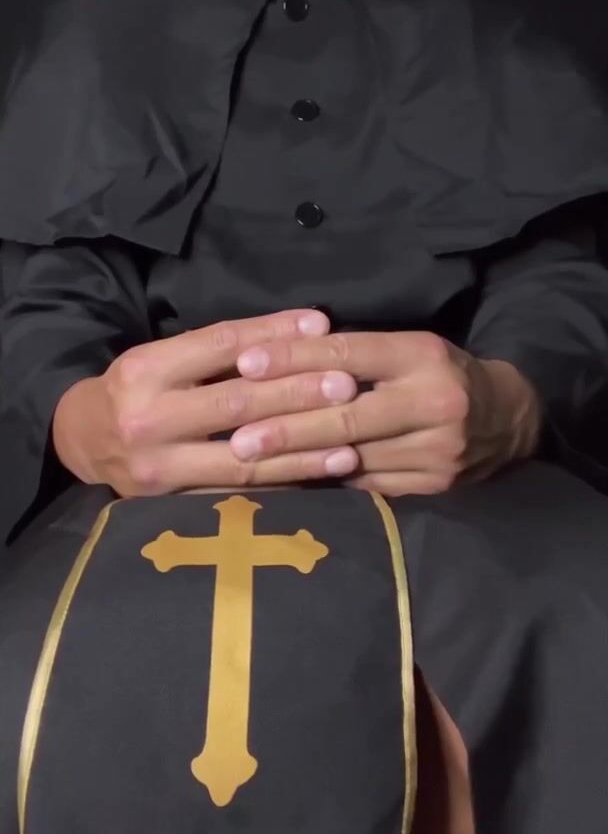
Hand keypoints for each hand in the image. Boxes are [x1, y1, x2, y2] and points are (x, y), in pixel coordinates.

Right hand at [52, 311, 359, 496]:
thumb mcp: (162, 357)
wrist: (82, 443)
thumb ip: (220, 349)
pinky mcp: (170, 506)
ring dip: (300, 451)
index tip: (321, 327)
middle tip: (346, 385)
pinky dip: (280, 487)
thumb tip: (304, 331)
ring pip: (242, 459)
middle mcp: (148, 419)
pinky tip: (316, 481)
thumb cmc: (136, 391)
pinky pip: (236, 496)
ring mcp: (159, 469)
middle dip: (297, 393)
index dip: (273, 335)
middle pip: (235, 402)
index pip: (219, 345)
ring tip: (348, 444)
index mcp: (145, 370)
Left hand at [230, 331, 542, 496]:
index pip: (348, 354)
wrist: (506, 421)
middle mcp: (432, 402)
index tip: (246, 365)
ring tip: (250, 464)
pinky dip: (326, 481)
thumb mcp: (407, 349)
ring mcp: (435, 450)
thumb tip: (279, 359)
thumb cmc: (440, 374)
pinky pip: (368, 485)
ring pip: (353, 457)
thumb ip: (354, 354)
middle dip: (286, 427)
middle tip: (237, 437)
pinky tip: (289, 481)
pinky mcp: (433, 486)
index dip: (293, 359)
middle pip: (347, 416)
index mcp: (423, 355)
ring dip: (297, 461)